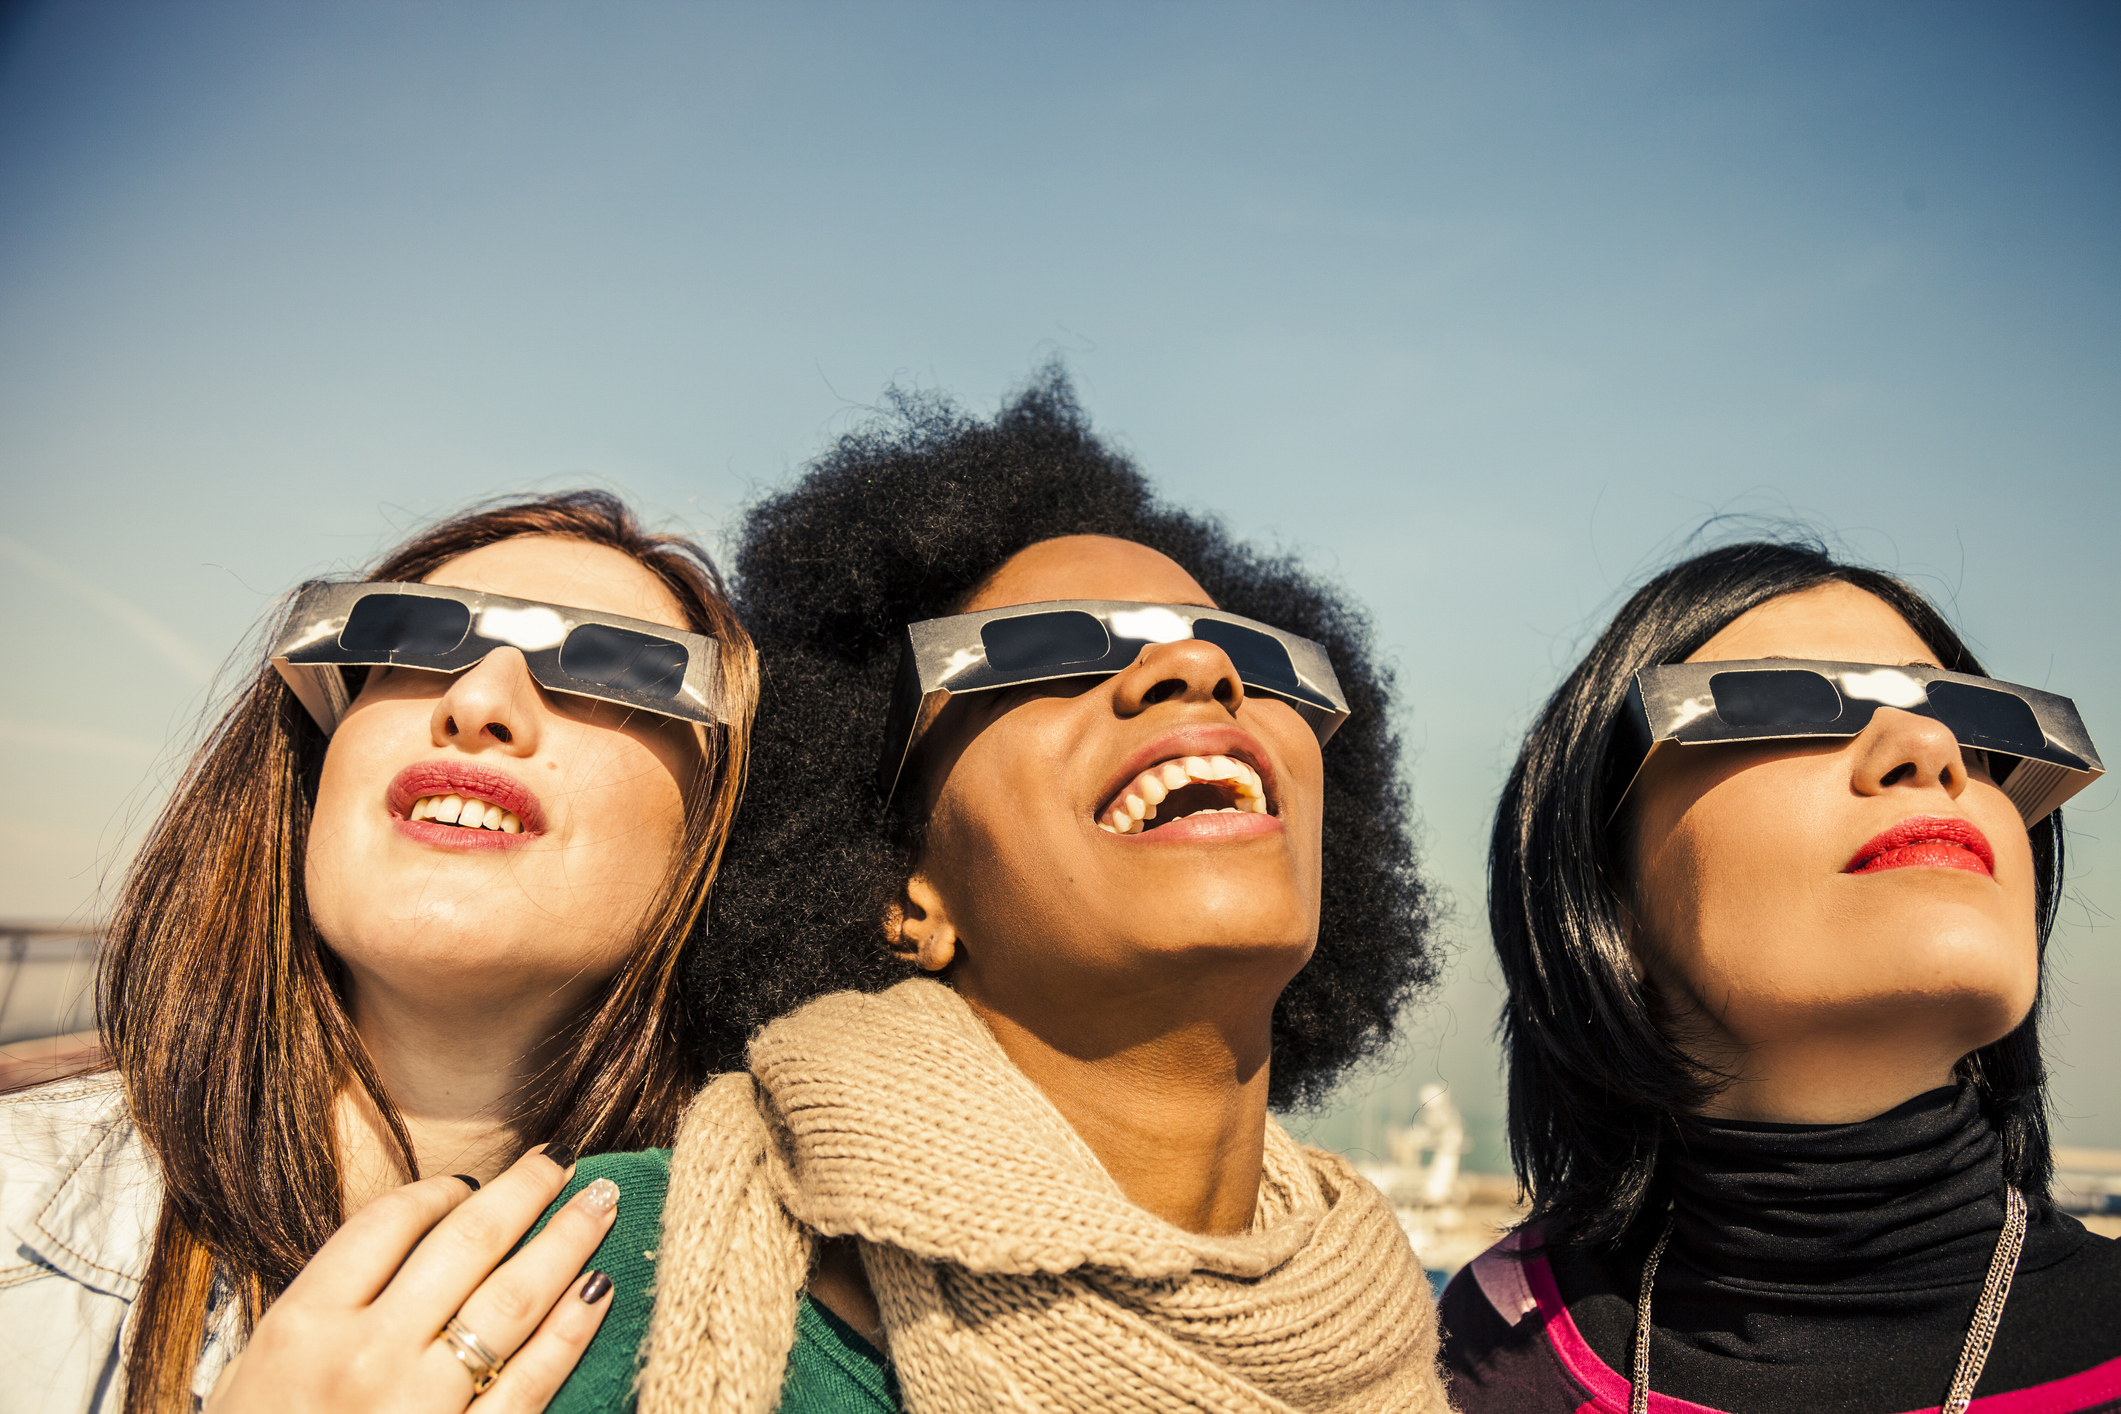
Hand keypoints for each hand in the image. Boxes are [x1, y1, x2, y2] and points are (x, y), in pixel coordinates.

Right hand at [205, 1145, 617, 1413]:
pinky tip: (599, 1288)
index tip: (471, 1184)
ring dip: (566, 1240)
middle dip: (524, 1191)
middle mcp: (365, 1356)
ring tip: (602, 1203)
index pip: (387, 1223)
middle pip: (466, 1243)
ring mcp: (420, 1405)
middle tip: (561, 1160)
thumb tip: (408, 1243)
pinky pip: (533, 1379)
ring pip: (513, 1297)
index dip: (439, 1190)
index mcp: (302, 1326)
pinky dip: (572, 1328)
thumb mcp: (252, 1377)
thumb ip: (322, 1309)